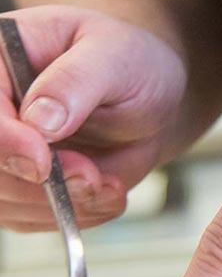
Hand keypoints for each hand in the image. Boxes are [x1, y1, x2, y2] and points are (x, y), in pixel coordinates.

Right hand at [0, 5, 185, 230]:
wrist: (152, 98)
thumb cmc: (129, 64)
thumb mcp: (113, 57)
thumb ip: (75, 82)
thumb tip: (40, 120)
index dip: (2, 142)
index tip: (40, 162)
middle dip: (36, 185)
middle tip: (91, 175)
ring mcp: (4, 152)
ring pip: (6, 201)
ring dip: (63, 203)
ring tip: (108, 183)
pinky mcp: (22, 187)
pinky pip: (35, 218)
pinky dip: (78, 214)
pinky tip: (107, 192)